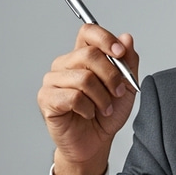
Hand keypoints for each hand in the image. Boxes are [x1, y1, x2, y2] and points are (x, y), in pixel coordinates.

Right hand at [37, 24, 138, 174]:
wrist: (96, 142)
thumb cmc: (107, 114)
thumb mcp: (126, 87)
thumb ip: (128, 62)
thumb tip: (127, 38)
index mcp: (83, 56)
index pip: (88, 31)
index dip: (105, 38)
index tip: (120, 52)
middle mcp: (65, 64)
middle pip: (90, 54)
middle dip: (112, 76)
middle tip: (117, 93)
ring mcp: (53, 80)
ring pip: (83, 78)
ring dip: (102, 98)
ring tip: (104, 109)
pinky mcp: (47, 98)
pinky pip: (73, 97)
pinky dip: (88, 108)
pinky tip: (88, 114)